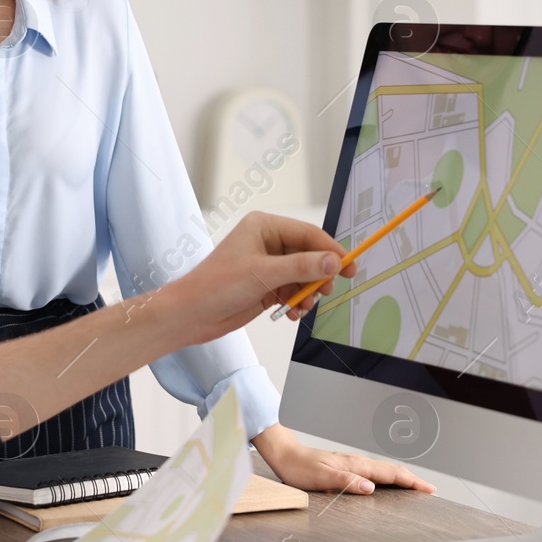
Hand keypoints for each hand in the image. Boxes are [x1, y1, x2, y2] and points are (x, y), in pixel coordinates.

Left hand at [174, 212, 353, 343]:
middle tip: (328, 290)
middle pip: (309, 255)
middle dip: (319, 275)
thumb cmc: (215, 286)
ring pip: (303, 275)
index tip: (350, 266)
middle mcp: (267, 242)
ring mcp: (267, 265)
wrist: (191, 314)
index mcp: (264, 227)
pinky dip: (297, 302)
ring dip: (308, 292)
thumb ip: (301, 267)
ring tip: (303, 306)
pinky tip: (291, 313)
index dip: (331, 250)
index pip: (309, 234)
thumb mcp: (263, 274)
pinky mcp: (266, 286)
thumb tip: (332, 261)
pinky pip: (293, 290)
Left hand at [251, 423, 435, 494]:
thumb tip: (370, 488)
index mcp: (355, 465)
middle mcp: (357, 462)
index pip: (389, 474)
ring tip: (416, 487)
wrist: (286, 456)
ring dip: (402, 478)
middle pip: (392, 470)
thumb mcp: (321, 478)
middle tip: (429, 490)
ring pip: (385, 470)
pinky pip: (375, 472)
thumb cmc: (300, 468)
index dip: (410, 482)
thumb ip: (346, 482)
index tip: (427, 489)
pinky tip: (388, 483)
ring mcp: (353, 463)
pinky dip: (388, 477)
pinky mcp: (348, 466)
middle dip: (413, 480)